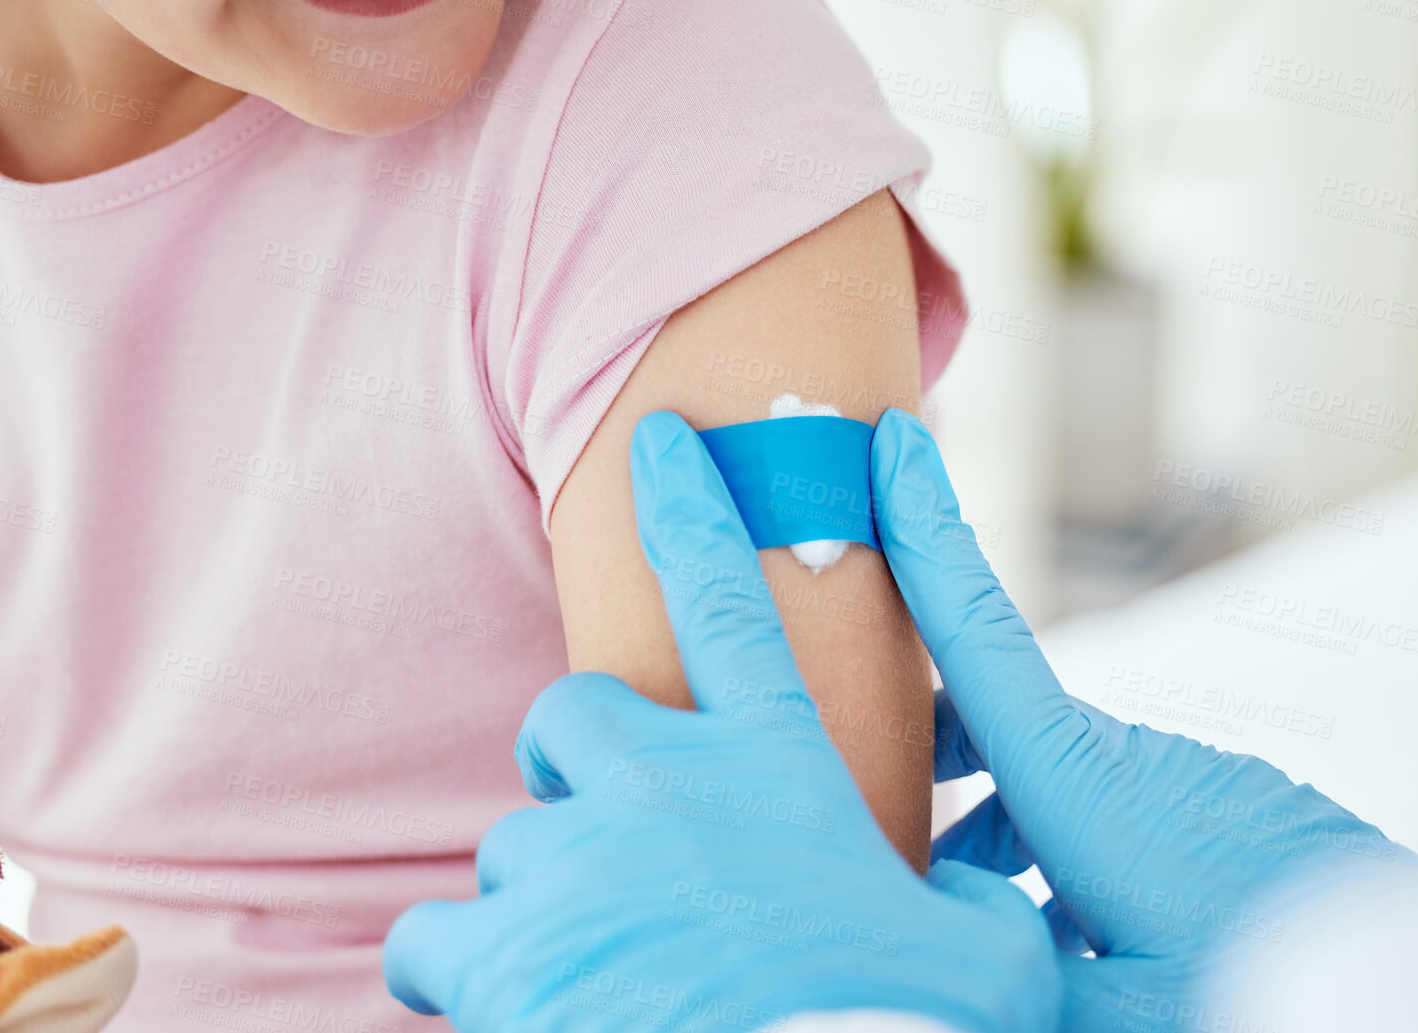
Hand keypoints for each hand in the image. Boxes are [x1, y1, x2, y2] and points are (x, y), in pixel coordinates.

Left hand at [382, 410, 1064, 1032]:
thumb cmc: (900, 1032)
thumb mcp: (986, 956)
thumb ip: (975, 897)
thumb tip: (977, 886)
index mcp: (778, 769)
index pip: (729, 600)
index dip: (693, 508)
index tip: (660, 443)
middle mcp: (667, 788)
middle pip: (572, 711)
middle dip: (580, 759)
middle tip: (611, 830)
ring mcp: (576, 862)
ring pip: (510, 840)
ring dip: (542, 895)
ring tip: (594, 964)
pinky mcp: (504, 949)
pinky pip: (430, 936)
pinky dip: (456, 966)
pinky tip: (505, 1000)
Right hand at [873, 408, 1417, 1029]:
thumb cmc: (1259, 989)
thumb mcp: (1113, 1011)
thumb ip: (1012, 972)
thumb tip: (957, 956)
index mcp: (1086, 790)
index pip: (982, 640)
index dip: (925, 535)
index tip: (895, 440)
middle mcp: (1132, 765)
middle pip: (1003, 727)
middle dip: (935, 746)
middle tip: (878, 790)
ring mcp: (1189, 782)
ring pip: (1060, 788)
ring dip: (1009, 836)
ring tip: (984, 920)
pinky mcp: (1231, 811)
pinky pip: (1126, 817)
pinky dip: (1079, 857)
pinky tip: (1080, 936)